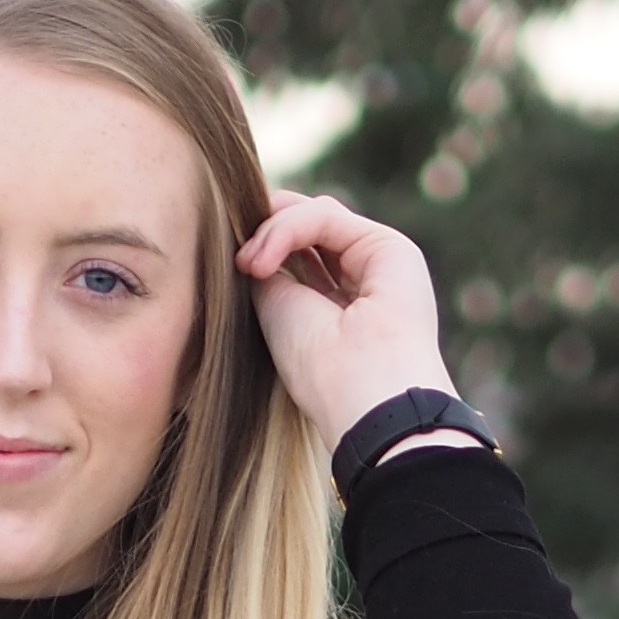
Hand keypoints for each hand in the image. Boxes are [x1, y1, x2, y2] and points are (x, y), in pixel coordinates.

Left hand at [236, 189, 476, 462]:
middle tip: (233, 246)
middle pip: (308, 228)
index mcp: (338, 310)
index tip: (230, 264)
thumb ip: (270, 272)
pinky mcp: (388, 247)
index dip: (262, 246)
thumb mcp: (278, 315)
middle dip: (266, 227)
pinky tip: (263, 262)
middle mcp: (361, 283)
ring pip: (314, 217)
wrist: (367, 403)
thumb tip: (251, 239)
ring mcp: (377, 263)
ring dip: (271, 232)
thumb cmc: (321, 377)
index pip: (297, 255)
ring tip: (247, 265)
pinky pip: (325, 215)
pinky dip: (288, 229)